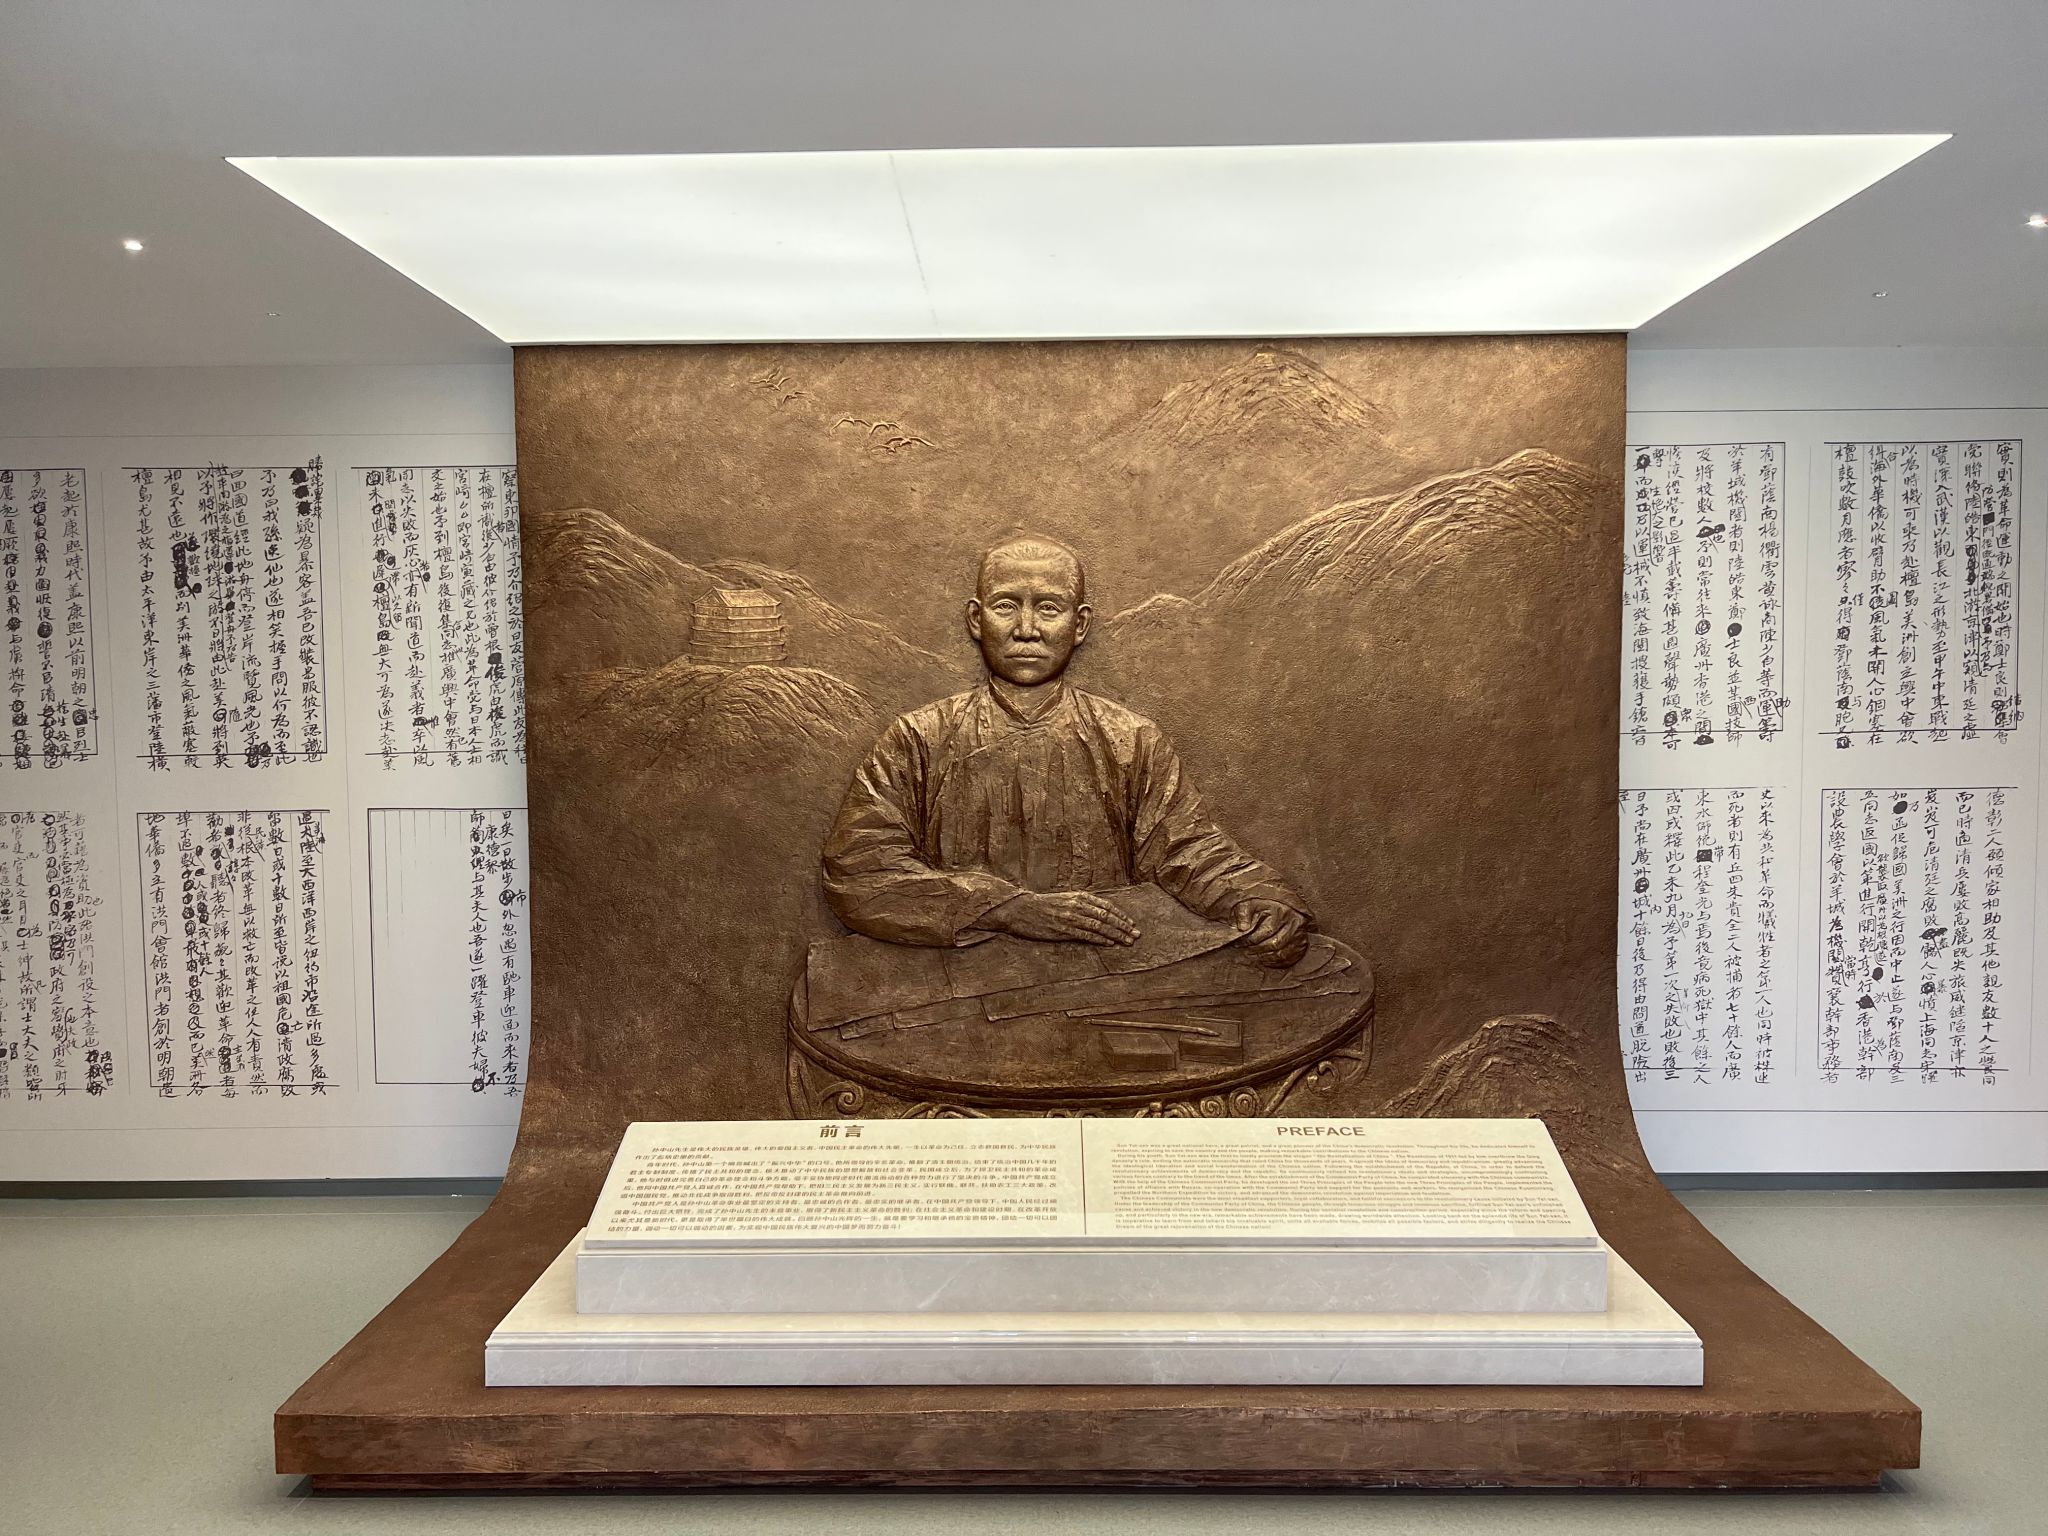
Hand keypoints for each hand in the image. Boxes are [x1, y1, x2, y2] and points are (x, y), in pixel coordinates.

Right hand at [979, 890, 1139, 945]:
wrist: (1021, 909)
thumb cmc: (1042, 905)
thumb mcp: (1064, 899)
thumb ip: (1080, 904)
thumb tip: (1098, 913)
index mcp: (1079, 897)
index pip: (1106, 906)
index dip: (1121, 915)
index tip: (1131, 923)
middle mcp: (1077, 905)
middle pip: (1107, 916)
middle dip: (1124, 926)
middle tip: (1137, 935)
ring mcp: (1071, 918)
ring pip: (1100, 926)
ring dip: (1116, 934)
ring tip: (1128, 941)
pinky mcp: (1063, 930)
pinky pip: (1086, 935)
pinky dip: (1101, 939)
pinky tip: (1110, 944)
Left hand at [1235, 899, 1310, 967]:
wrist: (1278, 905)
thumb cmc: (1262, 905)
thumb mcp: (1250, 903)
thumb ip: (1243, 913)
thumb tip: (1242, 927)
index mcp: (1281, 911)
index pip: (1267, 931)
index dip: (1251, 939)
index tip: (1240, 943)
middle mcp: (1294, 923)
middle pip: (1275, 944)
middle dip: (1257, 950)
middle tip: (1245, 951)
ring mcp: (1300, 934)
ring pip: (1283, 954)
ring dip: (1266, 958)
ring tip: (1253, 956)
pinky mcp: (1302, 943)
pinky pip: (1290, 958)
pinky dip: (1277, 962)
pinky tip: (1265, 960)